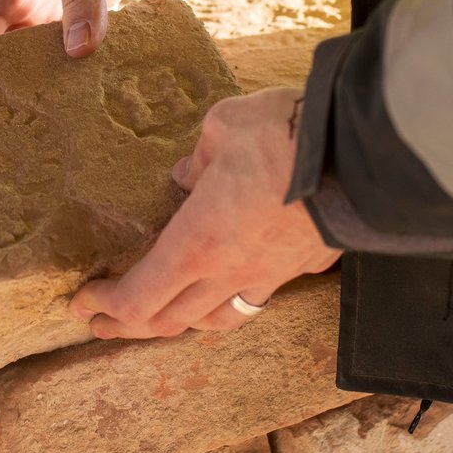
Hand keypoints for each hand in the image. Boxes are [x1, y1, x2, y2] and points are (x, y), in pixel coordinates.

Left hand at [71, 87, 338, 339]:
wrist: (370, 156)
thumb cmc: (287, 137)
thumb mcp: (225, 126)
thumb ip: (201, 154)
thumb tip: (188, 173)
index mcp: (197, 244)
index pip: (140, 296)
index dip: (106, 306)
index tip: (82, 302)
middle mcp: (230, 274)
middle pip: (170, 320)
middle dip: (129, 326)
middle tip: (102, 324)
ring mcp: (270, 276)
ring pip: (217, 320)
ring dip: (180, 324)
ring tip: (160, 319)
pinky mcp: (303, 267)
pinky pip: (255, 299)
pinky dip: (227, 305)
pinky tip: (226, 292)